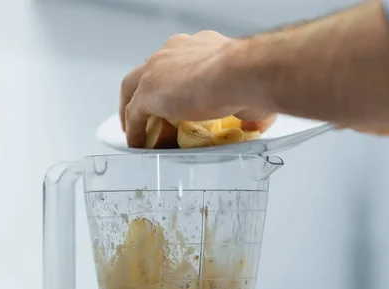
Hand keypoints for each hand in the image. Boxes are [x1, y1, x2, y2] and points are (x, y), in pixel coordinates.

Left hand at [119, 30, 275, 147]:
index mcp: (201, 46)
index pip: (180, 61)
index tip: (180, 97)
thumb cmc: (252, 78)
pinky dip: (134, 129)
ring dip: (133, 108)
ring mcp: (158, 69)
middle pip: (152, 70)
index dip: (177, 81)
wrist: (242, 73)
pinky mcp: (148, 91)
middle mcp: (175, 50)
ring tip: (136, 129)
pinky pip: (134, 113)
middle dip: (149, 90)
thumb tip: (255, 125)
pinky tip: (137, 143)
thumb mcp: (250, 94)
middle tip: (151, 112)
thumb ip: (247, 109)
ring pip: (134, 87)